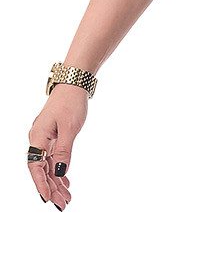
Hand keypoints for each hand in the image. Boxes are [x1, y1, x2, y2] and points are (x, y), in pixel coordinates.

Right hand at [28, 83, 88, 209]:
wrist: (74, 83)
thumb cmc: (71, 102)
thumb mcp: (70, 128)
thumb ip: (64, 151)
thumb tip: (60, 172)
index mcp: (37, 137)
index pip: (35, 167)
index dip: (41, 184)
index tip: (48, 199)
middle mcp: (38, 139)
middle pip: (42, 169)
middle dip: (52, 188)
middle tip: (63, 204)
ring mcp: (45, 138)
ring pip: (48, 165)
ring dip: (57, 181)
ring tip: (66, 197)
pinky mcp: (53, 136)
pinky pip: (53, 158)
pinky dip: (59, 170)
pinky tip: (66, 181)